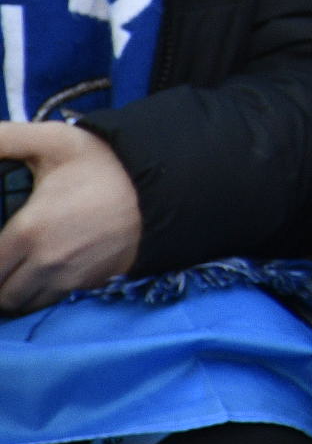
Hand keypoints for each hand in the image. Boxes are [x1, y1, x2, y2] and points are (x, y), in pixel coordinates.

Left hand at [0, 122, 140, 313]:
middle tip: (5, 259)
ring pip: (26, 305)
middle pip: (3, 296)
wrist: (164, 182)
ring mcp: (71, 278)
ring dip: (17, 293)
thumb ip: (5, 139)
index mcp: (28, 231)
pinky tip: (46, 271)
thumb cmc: (104, 162)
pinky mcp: (93, 283)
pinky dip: (44, 292)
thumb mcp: (54, 140)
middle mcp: (46, 263)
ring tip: (17, 272)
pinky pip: (56, 299)